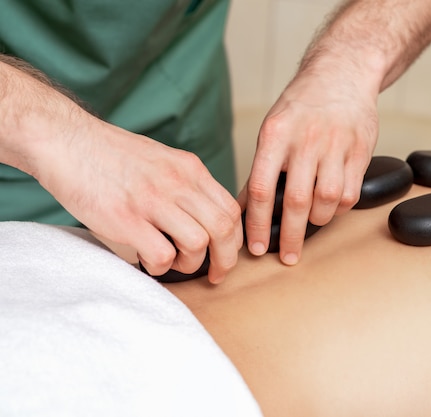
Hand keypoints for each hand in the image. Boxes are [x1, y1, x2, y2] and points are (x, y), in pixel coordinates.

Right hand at [41, 118, 242, 283]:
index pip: (231, 208)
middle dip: (225, 260)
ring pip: (198, 244)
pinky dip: (159, 267)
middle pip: (223, 229)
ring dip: (190, 264)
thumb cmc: (111, 155)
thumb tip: (204, 217)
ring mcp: (152, 200)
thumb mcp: (162, 159)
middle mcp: (177, 182)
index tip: (226, 254)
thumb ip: (186, 185)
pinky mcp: (126, 219)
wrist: (66, 141)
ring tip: (172, 262)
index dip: (235, 239)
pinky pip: (162, 255)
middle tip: (214, 274)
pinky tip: (146, 259)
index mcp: (189, 169)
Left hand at [241, 69, 377, 264]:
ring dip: (317, 220)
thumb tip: (246, 207)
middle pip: (296, 201)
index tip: (256, 246)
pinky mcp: (361, 151)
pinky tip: (330, 205)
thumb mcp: (273, 129)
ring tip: (310, 221)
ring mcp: (336, 146)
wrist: (342, 74)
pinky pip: (351, 193)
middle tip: (287, 256)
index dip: (257, 222)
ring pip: (327, 201)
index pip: (261, 188)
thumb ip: (262, 168)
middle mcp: (306, 140)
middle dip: (290, 236)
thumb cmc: (302, 106)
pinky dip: (339, 208)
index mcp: (275, 134)